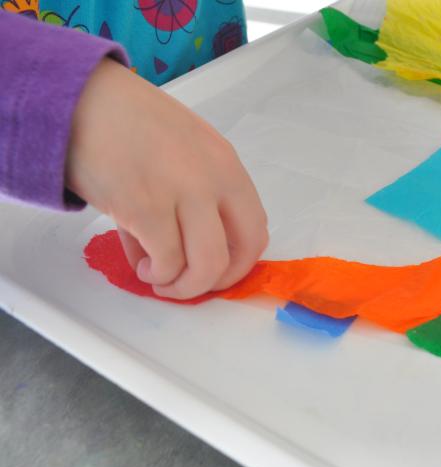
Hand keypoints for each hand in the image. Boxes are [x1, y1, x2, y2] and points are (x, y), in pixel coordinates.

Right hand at [67, 59, 267, 299]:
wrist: (77, 98)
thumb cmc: (124, 123)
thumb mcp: (178, 151)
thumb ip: (187, 200)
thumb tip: (176, 255)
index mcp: (226, 164)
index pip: (255, 227)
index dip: (240, 259)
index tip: (216, 270)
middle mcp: (214, 178)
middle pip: (243, 250)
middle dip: (220, 280)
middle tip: (192, 285)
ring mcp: (183, 193)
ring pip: (208, 265)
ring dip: (186, 286)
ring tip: (160, 278)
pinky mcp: (146, 208)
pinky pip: (167, 262)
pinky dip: (157, 275)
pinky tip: (142, 267)